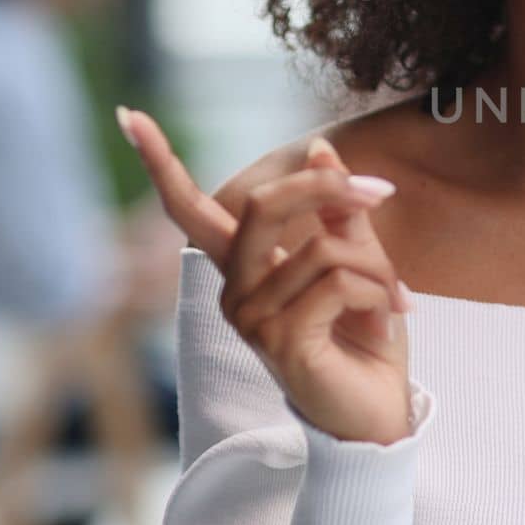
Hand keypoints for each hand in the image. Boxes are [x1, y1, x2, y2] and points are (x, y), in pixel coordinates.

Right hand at [116, 106, 414, 443]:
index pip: (188, 210)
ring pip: (321, 247)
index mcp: (244, 267)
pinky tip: (390, 318)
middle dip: (324, 188)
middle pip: (261, 203)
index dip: (159, 163)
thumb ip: (339, 210)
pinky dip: (380, 292)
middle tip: (379, 192)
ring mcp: (250, 318)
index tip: (129, 115)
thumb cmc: (364, 337)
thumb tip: (321, 146)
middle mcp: (234, 290)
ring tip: (395, 298)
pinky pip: (337, 283)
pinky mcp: (279, 341)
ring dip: (377, 265)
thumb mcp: (359, 262)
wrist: (380, 409)